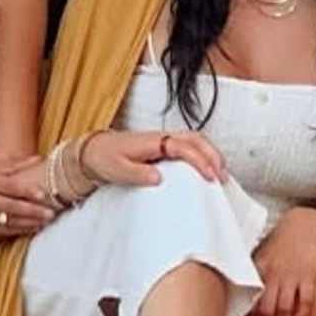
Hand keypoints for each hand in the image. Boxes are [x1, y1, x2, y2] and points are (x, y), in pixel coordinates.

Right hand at [0, 152, 58, 242]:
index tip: (43, 194)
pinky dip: (18, 231)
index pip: (11, 187)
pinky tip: (31, 229)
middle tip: (50, 214)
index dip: (27, 191)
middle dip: (33, 211)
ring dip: (29, 223)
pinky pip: (3, 231)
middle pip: (13, 207)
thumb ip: (16, 165)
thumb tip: (39, 159)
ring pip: (10, 221)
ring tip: (44, 222)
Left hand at [81, 128, 220, 188]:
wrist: (93, 151)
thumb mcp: (117, 170)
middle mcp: (160, 138)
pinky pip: (188, 147)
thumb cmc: (105, 159)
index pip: (182, 146)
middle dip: (212, 154)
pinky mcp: (163, 148)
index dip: (199, 160)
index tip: (210, 176)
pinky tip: (206, 170)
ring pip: (194, 140)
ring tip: (221, 174)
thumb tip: (159, 178)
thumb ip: (137, 174)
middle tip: (223, 176)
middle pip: (195, 138)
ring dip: (210, 154)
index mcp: (152, 141)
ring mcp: (163, 141)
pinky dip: (202, 156)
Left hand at [244, 208, 315, 315]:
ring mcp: (292, 276)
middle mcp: (274, 274)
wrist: (304, 224)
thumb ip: (253, 276)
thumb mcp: (261, 256)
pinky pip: (305, 302)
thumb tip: (238, 299)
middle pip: (266, 311)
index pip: (250, 303)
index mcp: (259, 269)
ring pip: (284, 310)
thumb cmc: (280, 242)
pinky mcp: (309, 276)